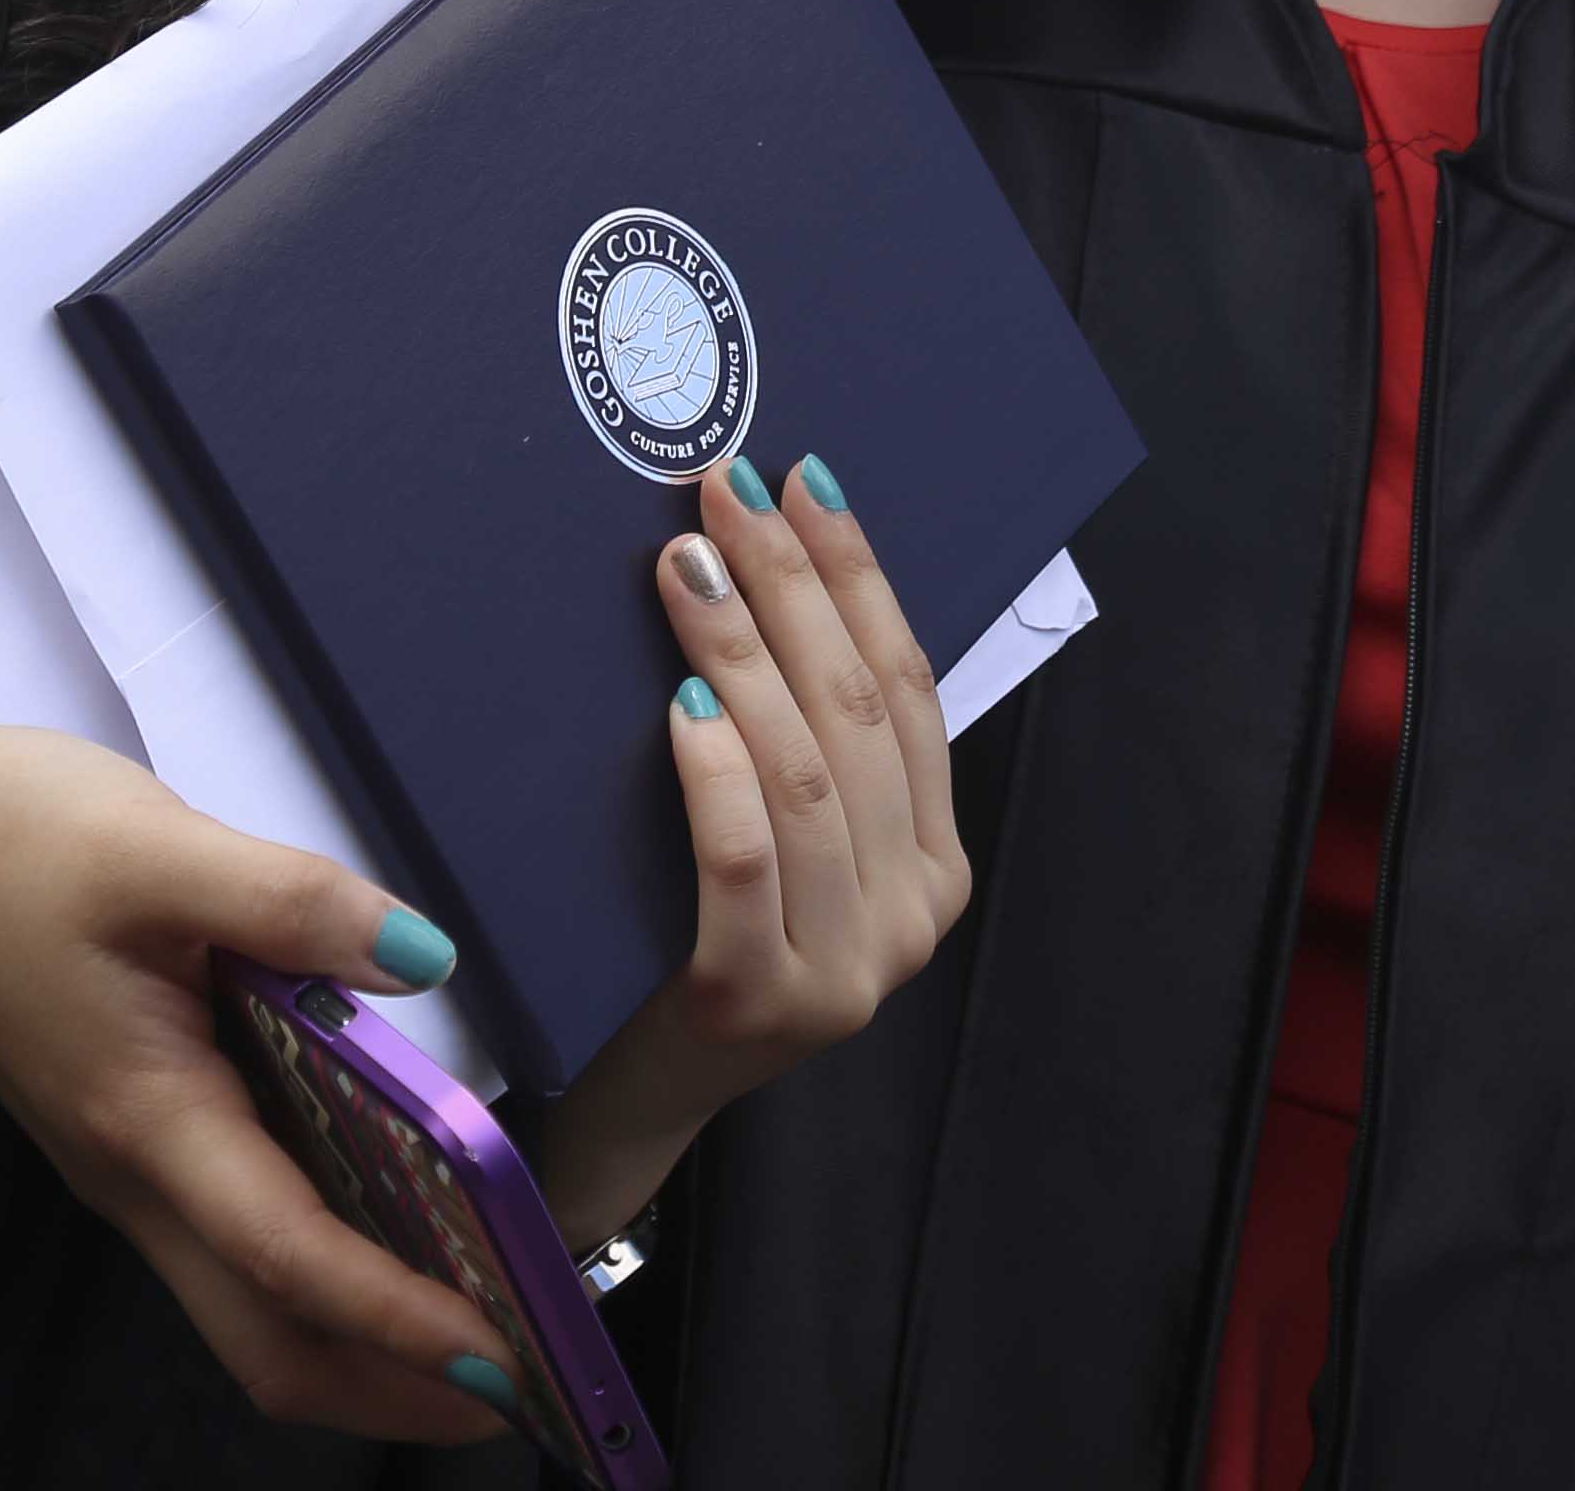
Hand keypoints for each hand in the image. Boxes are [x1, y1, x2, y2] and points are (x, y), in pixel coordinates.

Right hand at [0, 704, 518, 1442]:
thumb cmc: (9, 840)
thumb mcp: (162, 846)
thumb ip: (296, 903)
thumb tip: (422, 958)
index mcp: (152, 1121)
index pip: (292, 1260)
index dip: (402, 1321)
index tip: (504, 1358)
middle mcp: (139, 1177)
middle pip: (270, 1342)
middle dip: (393, 1388)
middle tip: (523, 1387)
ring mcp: (132, 1169)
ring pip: (254, 1308)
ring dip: (367, 1345)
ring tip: (491, 1329)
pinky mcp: (135, 1138)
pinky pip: (240, 1246)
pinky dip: (329, 1275)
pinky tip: (404, 1232)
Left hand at [530, 455, 973, 1238]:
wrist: (639, 1095)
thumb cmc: (702, 936)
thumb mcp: (788, 843)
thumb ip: (807, 743)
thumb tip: (763, 562)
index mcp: (936, 861)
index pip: (910, 687)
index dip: (860, 576)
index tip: (805, 480)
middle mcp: (914, 912)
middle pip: (858, 713)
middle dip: (795, 586)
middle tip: (728, 492)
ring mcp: (849, 962)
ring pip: (806, 773)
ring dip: (745, 652)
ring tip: (687, 566)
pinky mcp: (761, 997)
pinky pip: (748, 858)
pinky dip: (718, 772)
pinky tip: (683, 703)